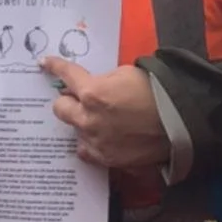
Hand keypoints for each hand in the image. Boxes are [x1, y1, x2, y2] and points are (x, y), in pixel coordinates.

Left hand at [42, 58, 169, 170]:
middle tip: (80, 97)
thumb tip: (94, 86)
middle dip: (68, 99)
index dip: (54, 66)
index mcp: (93, 92)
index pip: (67, 75)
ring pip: (73, 129)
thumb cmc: (156, 92)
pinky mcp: (102, 158)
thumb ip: (104, 79)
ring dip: (82, 121)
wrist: (177, 124)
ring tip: (101, 119)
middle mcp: (87, 118)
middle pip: (59, 107)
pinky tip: (104, 136)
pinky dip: (90, 141)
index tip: (44, 63)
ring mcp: (93, 141)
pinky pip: (85, 149)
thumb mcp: (128, 73)